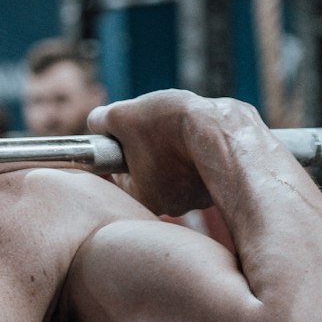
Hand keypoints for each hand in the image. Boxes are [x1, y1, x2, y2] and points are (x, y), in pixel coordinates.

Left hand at [87, 89, 263, 216]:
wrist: (224, 129)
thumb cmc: (168, 126)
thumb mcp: (122, 116)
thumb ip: (102, 121)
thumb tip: (97, 122)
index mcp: (145, 197)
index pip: (123, 175)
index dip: (122, 148)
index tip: (126, 131)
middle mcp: (174, 205)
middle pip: (153, 171)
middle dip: (152, 147)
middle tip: (157, 125)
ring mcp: (202, 195)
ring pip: (181, 166)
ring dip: (179, 146)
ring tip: (183, 126)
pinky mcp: (224, 182)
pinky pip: (206, 164)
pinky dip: (203, 149)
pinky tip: (204, 133)